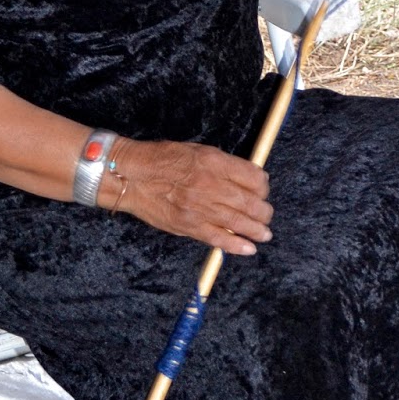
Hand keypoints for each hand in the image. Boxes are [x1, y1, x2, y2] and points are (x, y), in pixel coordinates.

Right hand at [108, 138, 272, 255]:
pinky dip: (237, 245)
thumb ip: (223, 165)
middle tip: (267, 215)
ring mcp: (200, 207)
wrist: (132, 176)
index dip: (263, 186)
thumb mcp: (197, 151)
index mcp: (213, 162)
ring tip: (264, 233)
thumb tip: (249, 178)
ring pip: (240, 222)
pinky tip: (249, 248)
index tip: (263, 190)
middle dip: (264, 211)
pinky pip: (219, 238)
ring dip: (258, 230)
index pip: (253, 177)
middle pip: (251, 202)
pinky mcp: (189, 226)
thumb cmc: (162, 160)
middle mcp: (210, 185)